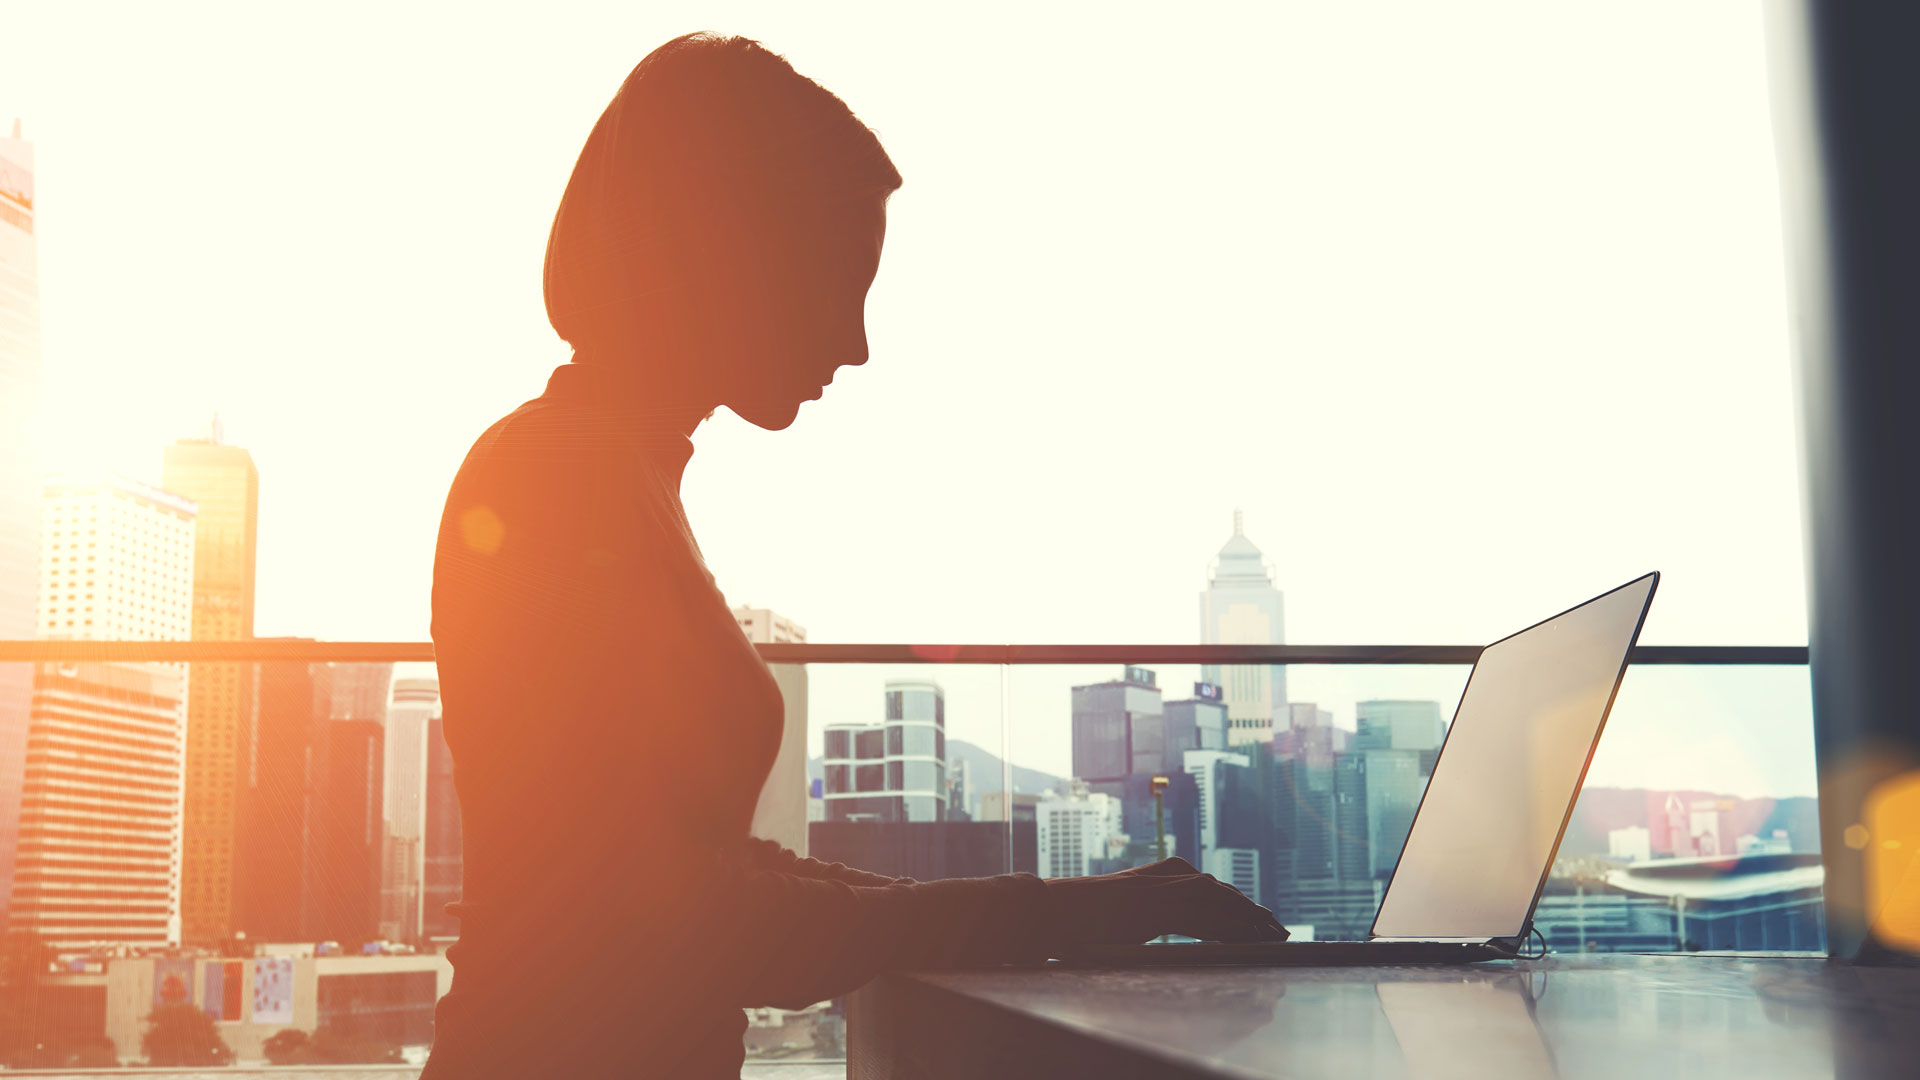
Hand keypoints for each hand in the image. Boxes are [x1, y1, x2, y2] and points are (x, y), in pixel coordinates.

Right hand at [1041, 857, 1288, 945]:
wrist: (1064, 908)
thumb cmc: (1093, 911)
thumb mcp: (1134, 905)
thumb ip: (1159, 906)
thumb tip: (1182, 921)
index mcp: (1168, 871)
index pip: (1216, 888)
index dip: (1243, 905)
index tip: (1264, 921)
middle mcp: (1172, 876)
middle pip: (1226, 894)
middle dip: (1255, 914)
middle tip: (1280, 931)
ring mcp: (1167, 890)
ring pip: (1221, 904)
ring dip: (1250, 922)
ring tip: (1272, 938)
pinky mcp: (1161, 907)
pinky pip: (1203, 919)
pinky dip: (1228, 930)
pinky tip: (1245, 942)